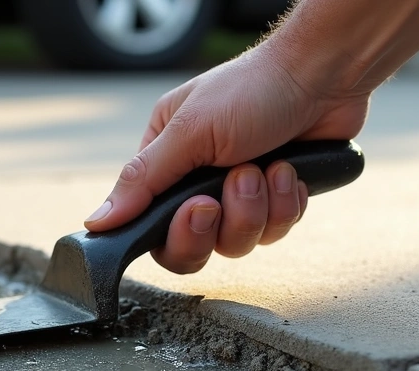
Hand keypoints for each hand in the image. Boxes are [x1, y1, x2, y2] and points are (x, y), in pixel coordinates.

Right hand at [83, 45, 369, 272]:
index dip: (178, 233)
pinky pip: (275, 231)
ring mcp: (238, 196)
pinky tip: (291, 169)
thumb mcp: (188, 132)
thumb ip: (141, 182)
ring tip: (269, 165)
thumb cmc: (251, 89)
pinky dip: (286, 202)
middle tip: (240, 181)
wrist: (322, 75)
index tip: (200, 208)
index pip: (152, 227)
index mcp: (165, 162)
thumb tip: (96, 222)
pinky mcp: (274, 201)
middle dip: (226, 221)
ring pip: (239, 242)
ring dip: (259, 206)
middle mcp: (197, 183)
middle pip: (195, 246)